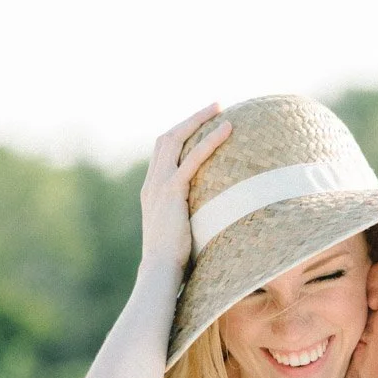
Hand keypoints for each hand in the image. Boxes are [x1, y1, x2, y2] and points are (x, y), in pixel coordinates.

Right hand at [140, 105, 232, 270]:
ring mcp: (159, 186)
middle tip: (214, 107)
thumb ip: (190, 220)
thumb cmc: (173, 260)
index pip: (162, 153)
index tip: (200, 125)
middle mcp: (151, 183)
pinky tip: (227, 129)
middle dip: (189, 120)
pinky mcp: (171, 192)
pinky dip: (209, 141)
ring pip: (176, 140)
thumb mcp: (180, 232)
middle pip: (166, 138)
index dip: (180, 135)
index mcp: (151, 191)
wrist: (159, 270)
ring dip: (198, 120)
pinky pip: (192, 158)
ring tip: (220, 108)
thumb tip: (216, 222)